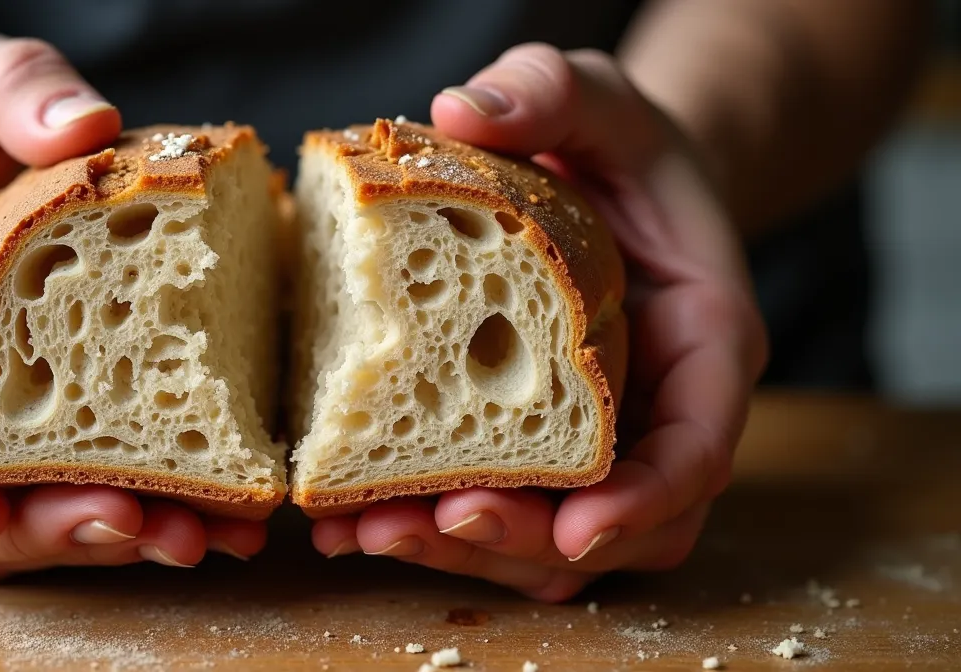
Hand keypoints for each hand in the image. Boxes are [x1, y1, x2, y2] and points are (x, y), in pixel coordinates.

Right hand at [0, 28, 263, 580]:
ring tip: (193, 536)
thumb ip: (11, 90)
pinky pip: (56, 501)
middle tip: (132, 525)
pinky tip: (213, 518)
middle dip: (29, 531)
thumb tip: (87, 128)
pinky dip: (128, 520)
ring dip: (90, 544)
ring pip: (0, 527)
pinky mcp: (23, 440)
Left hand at [311, 44, 767, 599]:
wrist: (605, 185)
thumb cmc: (615, 147)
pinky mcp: (533, 454)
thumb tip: (458, 109)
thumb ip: (550, 93)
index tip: (579, 532)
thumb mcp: (596, 98)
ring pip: (551, 544)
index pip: (697, 450)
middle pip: (619, 524)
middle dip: (525, 538)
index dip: (644, 501)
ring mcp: (596, 447)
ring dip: (461, 549)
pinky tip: (345, 517)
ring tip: (363, 531)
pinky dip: (428, 526)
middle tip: (429, 523)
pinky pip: (497, 512)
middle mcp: (657, 415)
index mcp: (703, 344)